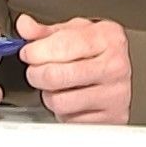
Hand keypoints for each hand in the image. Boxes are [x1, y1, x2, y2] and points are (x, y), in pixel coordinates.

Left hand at [16, 13, 131, 124]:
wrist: (121, 73)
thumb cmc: (98, 51)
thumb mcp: (74, 32)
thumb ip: (45, 31)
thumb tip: (25, 26)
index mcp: (108, 38)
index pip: (62, 46)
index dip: (35, 51)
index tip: (28, 53)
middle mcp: (115, 66)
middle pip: (56, 76)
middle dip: (36, 73)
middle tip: (36, 70)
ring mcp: (115, 95)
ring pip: (59, 101)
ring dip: (49, 95)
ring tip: (56, 86)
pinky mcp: (111, 118)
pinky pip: (70, 120)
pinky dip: (63, 112)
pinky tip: (71, 99)